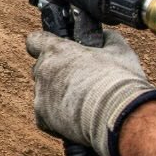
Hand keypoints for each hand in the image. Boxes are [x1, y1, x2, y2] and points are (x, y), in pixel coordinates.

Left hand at [26, 29, 155, 155]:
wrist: (119, 117)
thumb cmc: (119, 81)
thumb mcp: (120, 52)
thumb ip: (108, 39)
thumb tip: (106, 36)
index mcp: (56, 50)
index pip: (35, 40)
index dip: (44, 44)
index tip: (56, 51)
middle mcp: (42, 70)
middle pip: (41, 68)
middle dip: (56, 73)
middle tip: (80, 80)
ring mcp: (41, 95)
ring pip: (44, 93)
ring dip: (58, 96)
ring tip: (85, 103)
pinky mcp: (43, 118)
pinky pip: (45, 116)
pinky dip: (57, 118)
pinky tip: (78, 119)